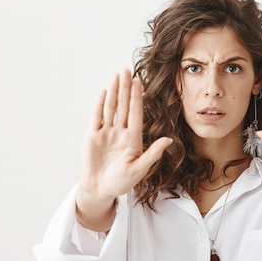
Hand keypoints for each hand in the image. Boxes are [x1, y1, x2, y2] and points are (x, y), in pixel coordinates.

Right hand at [78, 69, 172, 204]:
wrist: (99, 190)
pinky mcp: (93, 136)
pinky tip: (104, 92)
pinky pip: (97, 117)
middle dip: (125, 88)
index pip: (136, 114)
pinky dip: (100, 104)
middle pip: (123, 106)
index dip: (137, 98)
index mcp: (133, 139)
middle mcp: (120, 133)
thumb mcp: (139, 170)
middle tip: (126, 70)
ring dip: (114, 92)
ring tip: (116, 76)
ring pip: (111, 108)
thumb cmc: (120, 183)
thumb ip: (152, 154)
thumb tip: (168, 140)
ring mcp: (106, 133)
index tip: (138, 82)